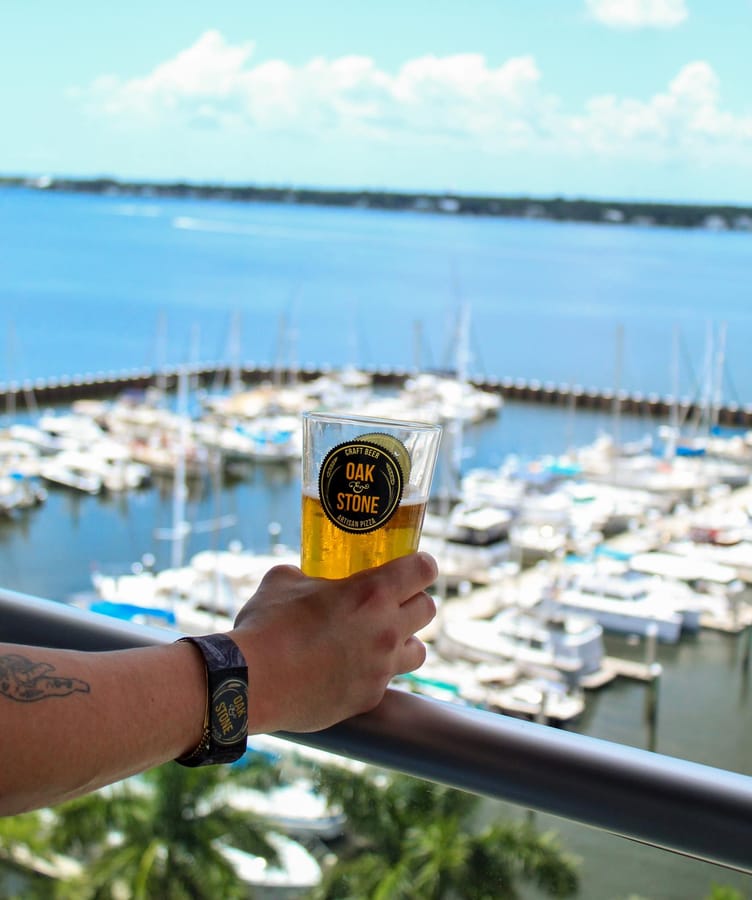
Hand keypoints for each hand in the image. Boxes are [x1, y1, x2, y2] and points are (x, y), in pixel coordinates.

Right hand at [230, 552, 437, 733]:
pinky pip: (386, 681)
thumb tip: (304, 578)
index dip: (420, 564)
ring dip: (404, 641)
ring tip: (379, 639)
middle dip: (413, 601)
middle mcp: (386, 630)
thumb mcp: (283, 581)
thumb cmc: (266, 625)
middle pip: (428, 609)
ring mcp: (381, 668)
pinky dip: (374, 673)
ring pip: (419, 651)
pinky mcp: (368, 698)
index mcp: (372, 593)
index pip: (423, 570)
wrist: (251, 683)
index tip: (412, 566)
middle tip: (391, 601)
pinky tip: (349, 668)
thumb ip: (305, 575)